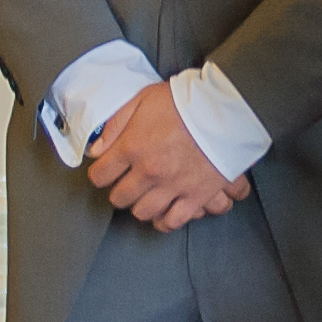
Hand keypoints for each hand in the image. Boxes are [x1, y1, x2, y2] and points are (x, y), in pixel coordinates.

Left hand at [87, 82, 242, 230]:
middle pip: (120, 198)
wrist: (225, 109)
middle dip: (119, 191)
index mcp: (132, 147)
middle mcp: (148, 171)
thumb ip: (116, 125)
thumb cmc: (184, 100)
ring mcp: (172, 186)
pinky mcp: (195, 196)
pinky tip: (163, 213)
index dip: (100, 174)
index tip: (106, 171)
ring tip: (145, 197)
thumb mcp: (142, 100)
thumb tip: (96, 150)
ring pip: (143, 212)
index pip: (100, 175)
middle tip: (126, 184)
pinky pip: (173, 221)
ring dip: (140, 206)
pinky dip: (165, 221)